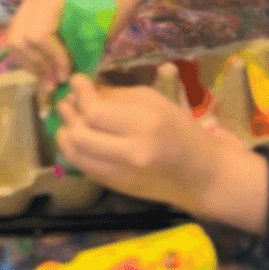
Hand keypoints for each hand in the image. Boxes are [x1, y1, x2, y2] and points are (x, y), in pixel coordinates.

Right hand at [6, 0, 152, 91]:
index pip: (37, 35)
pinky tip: (48, 64)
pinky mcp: (31, 5)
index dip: (51, 60)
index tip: (68, 75)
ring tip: (51, 77)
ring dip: (31, 62)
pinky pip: (21, 33)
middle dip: (37, 64)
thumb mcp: (102, 31)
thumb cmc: (115, 2)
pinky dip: (31, 52)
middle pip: (18, 39)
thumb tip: (65, 83)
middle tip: (57, 81)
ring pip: (14, 38)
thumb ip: (79, 55)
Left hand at [58, 76, 268, 232]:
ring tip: (69, 117)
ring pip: (76, 155)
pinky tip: (79, 135)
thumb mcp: (154, 101)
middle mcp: (131, 154)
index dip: (79, 93)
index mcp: (144, 126)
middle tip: (67, 99)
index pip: (95, 112)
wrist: (204, 176)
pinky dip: (75, 149)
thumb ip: (117, 96)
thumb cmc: (182, 130)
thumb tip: (85, 90)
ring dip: (64, 132)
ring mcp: (122, 176)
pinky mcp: (117, 189)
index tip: (76, 80)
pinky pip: (84, 168)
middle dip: (67, 113)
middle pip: (79, 134)